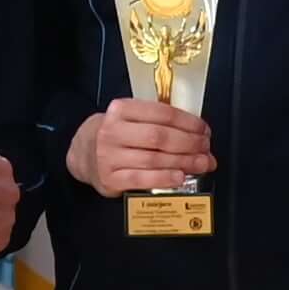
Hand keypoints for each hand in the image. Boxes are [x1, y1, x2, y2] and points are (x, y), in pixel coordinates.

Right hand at [69, 100, 213, 199]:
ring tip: (201, 163)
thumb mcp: (130, 118)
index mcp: (121, 110)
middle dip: (189, 143)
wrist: (82, 154)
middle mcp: (113, 131)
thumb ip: (158, 122)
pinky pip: (142, 179)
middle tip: (206, 148)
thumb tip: (198, 134)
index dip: (188, 122)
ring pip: (154, 159)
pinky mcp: (110, 178)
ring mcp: (109, 156)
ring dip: (184, 162)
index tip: (204, 130)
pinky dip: (164, 178)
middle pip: (160, 137)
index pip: (162, 113)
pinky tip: (179, 177)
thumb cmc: (115, 135)